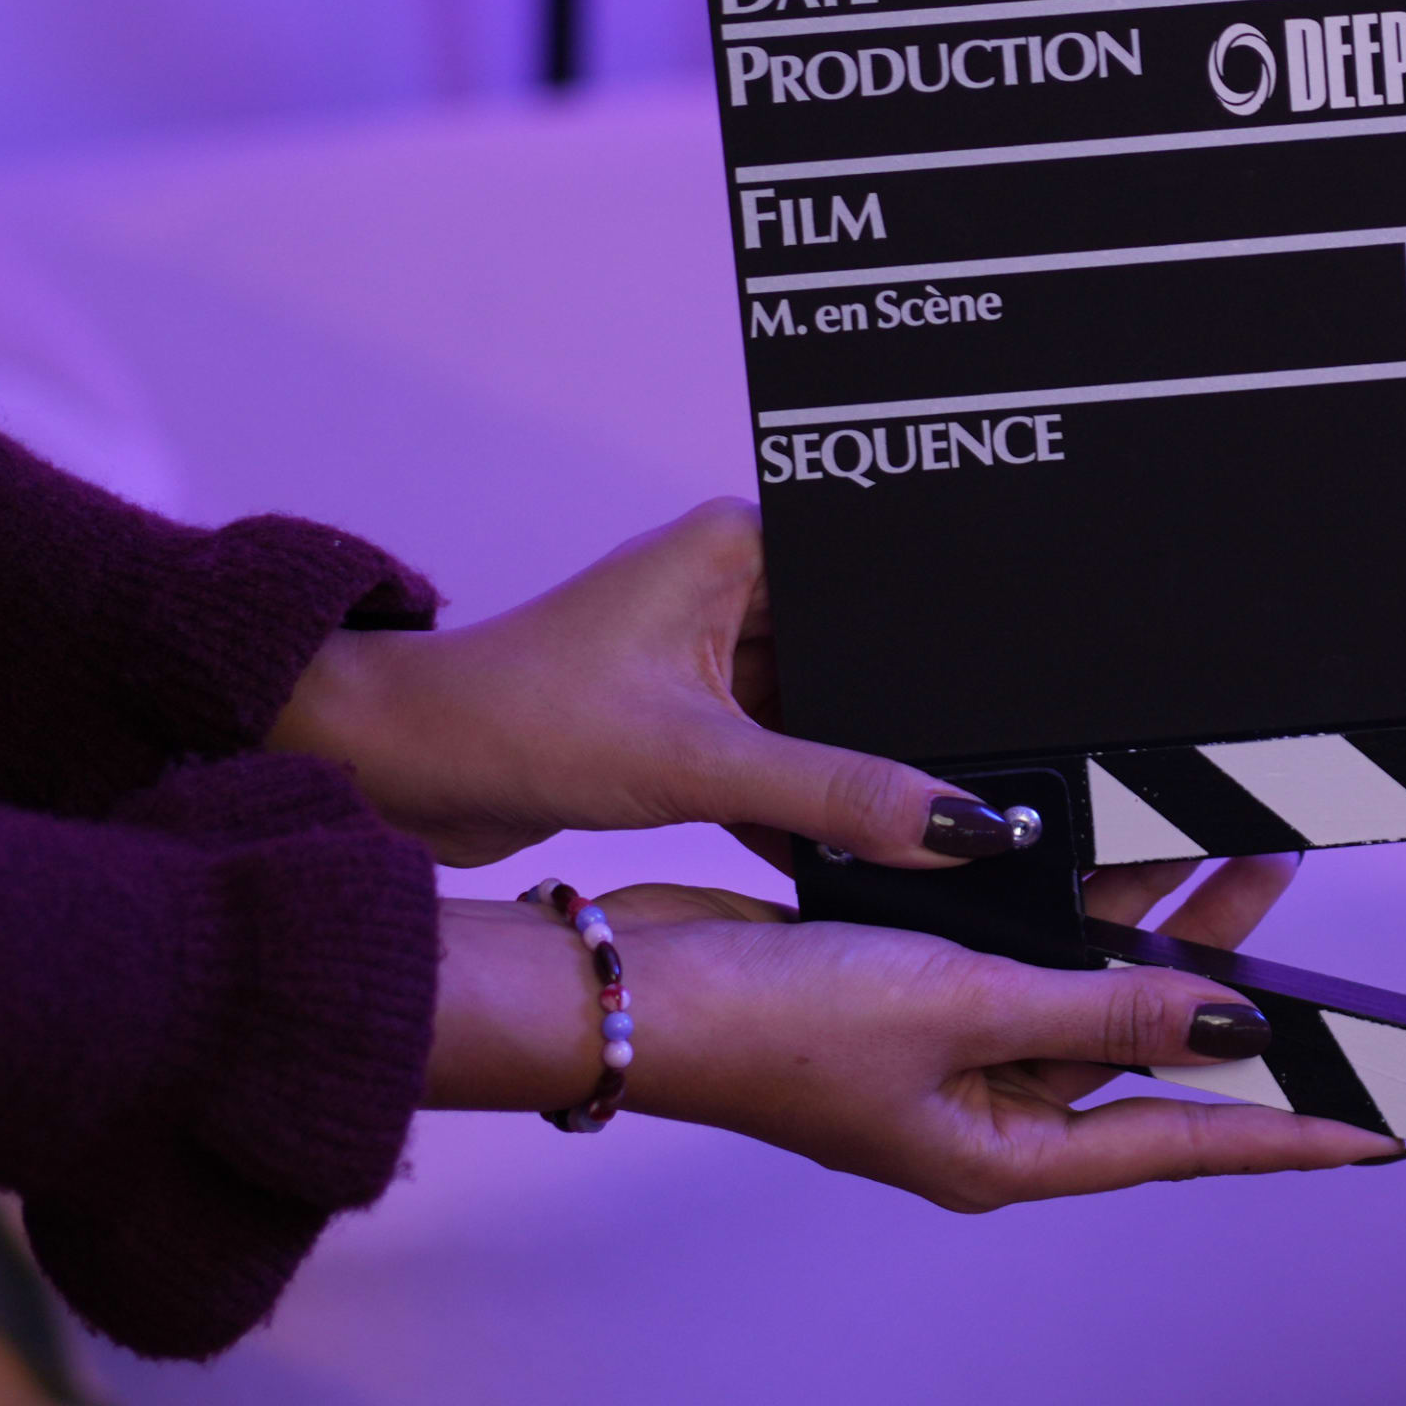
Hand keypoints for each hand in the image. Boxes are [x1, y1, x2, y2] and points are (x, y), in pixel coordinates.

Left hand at [271, 500, 1022, 869]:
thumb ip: (837, 794)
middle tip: (979, 789)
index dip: (951, 644)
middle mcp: (734, 584)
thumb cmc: (513, 721)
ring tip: (922, 832)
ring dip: (853, 776)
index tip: (1014, 701)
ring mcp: (712, 653)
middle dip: (906, 727)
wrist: (391, 771)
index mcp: (742, 545)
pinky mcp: (691, 717)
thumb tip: (957, 826)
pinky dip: (807, 808)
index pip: (884, 582)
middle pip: (865, 655)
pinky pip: (785, 757)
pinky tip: (852, 860)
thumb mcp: (698, 762)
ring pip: (826, 715)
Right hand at [426, 858, 1399, 1204]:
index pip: (1178, 1145)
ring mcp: (947, 1046)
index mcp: (1002, 1149)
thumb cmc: (770, 1024)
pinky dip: (1069, 900)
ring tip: (1224, 843)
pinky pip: (1024, 945)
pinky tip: (1109, 842)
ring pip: (1087, 986)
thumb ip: (1102, 1013)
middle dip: (1217, 975)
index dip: (1281, 1134)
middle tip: (1283, 890)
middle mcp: (985, 1107)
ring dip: (1146, 922)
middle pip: (1141, 1050)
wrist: (633, 984)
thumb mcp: (963, 1008)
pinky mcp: (913, 984)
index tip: (1370, 1127)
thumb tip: (1225, 1028)